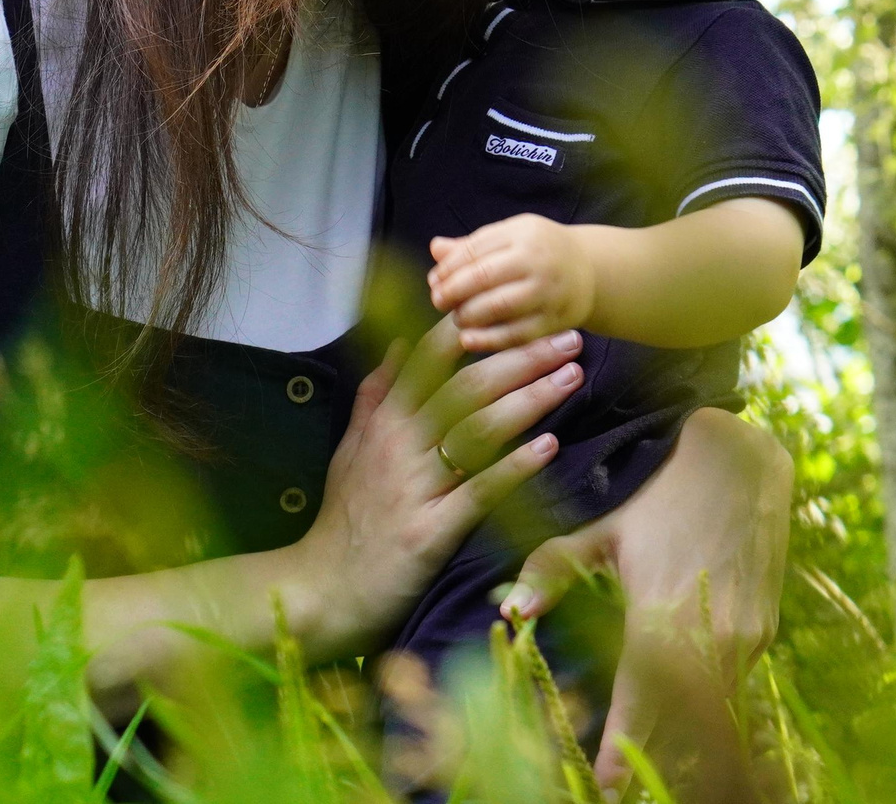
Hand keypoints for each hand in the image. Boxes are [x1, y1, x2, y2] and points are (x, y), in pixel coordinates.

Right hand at [285, 319, 585, 658]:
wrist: (324, 589)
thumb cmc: (346, 517)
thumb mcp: (351, 448)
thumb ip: (377, 394)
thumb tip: (403, 343)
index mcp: (384, 421)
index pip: (431, 358)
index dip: (476, 328)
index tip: (519, 305)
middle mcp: (398, 445)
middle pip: (467, 387)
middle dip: (521, 357)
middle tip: (568, 337)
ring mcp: (415, 487)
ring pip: (478, 430)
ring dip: (530, 400)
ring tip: (571, 377)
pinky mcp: (430, 531)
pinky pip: (479, 491)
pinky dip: (515, 466)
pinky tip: (550, 446)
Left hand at [428, 215, 597, 350]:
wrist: (592, 271)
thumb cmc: (540, 251)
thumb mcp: (511, 237)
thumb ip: (474, 245)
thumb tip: (435, 248)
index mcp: (523, 232)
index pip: (475, 249)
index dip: (449, 267)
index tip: (435, 280)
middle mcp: (537, 259)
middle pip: (484, 276)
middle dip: (453, 291)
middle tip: (438, 301)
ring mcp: (548, 291)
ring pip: (498, 306)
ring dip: (468, 315)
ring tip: (458, 318)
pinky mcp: (554, 320)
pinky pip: (516, 334)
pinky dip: (488, 339)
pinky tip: (468, 340)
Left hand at [500, 408, 790, 797]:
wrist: (742, 462)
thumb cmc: (659, 490)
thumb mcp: (601, 527)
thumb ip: (552, 571)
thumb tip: (509, 610)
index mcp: (662, 616)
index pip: (641, 705)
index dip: (623, 751)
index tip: (604, 786)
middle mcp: (710, 636)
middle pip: (681, 725)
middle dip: (653, 759)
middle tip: (621, 787)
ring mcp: (745, 637)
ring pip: (713, 712)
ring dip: (685, 742)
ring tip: (654, 768)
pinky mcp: (765, 631)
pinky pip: (735, 687)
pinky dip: (711, 712)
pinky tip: (688, 726)